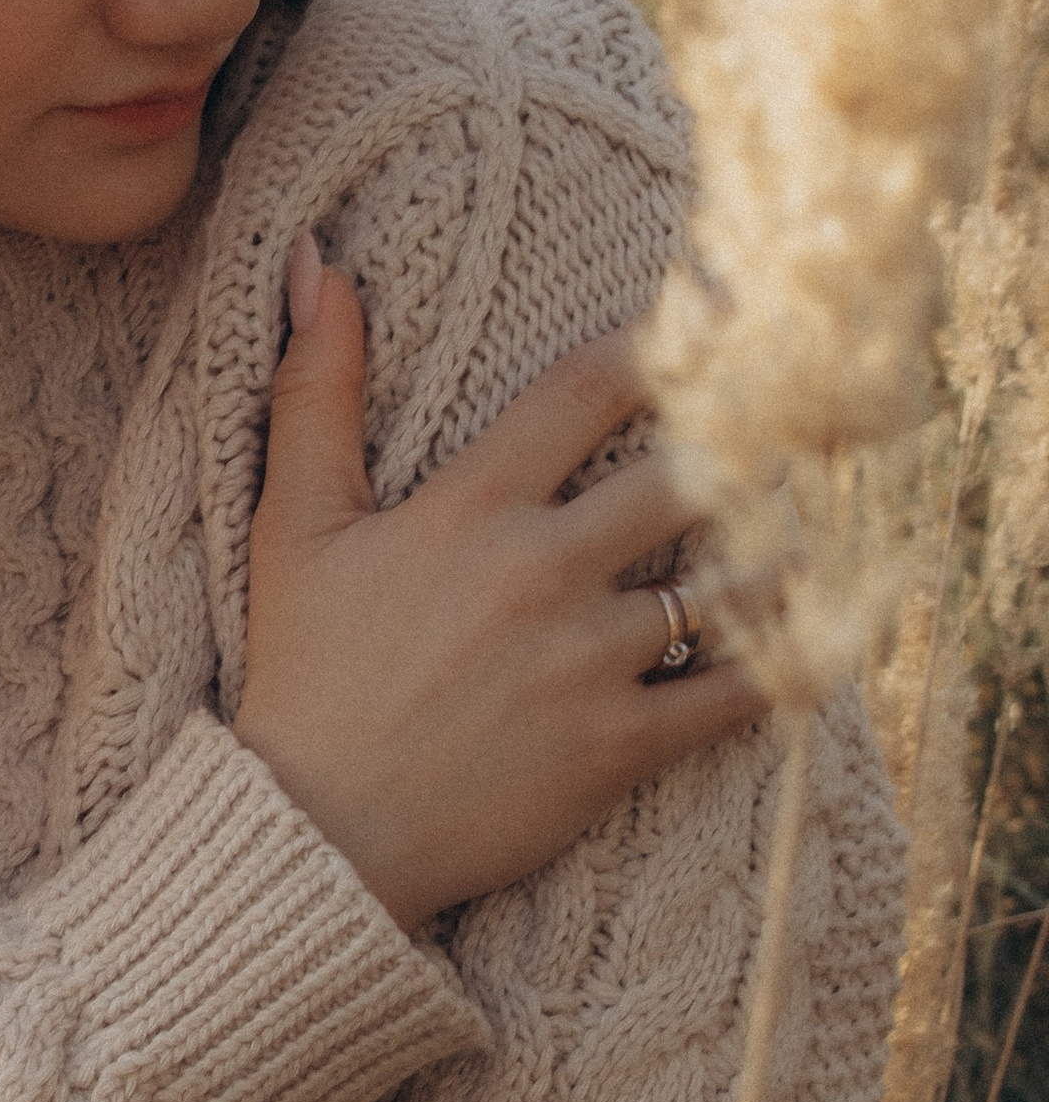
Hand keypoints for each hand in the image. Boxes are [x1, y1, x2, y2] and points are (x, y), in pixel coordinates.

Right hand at [233, 235, 766, 934]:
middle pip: (687, 475)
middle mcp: (542, 570)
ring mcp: (587, 660)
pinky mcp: (618, 745)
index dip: (663, 343)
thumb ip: (315, 392)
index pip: (590, 389)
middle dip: (746, 447)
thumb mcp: (293, 526)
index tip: (716, 318)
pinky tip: (807, 644)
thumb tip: (319, 266)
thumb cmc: (305, 675)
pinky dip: (782, 666)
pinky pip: (735, 692)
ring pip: (728, 581)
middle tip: (790, 429)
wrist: (311, 836)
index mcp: (471, 507)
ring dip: (775, 556)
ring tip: (803, 537)